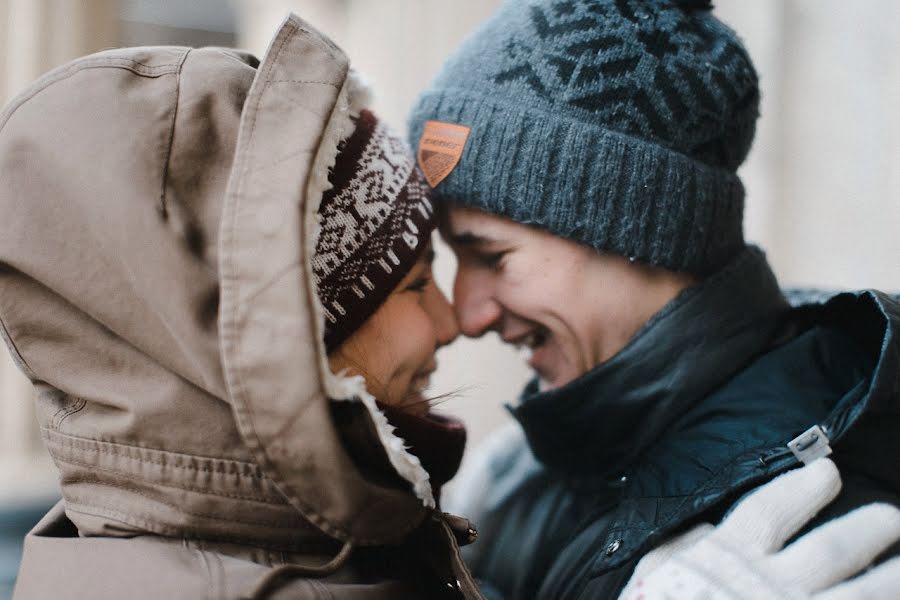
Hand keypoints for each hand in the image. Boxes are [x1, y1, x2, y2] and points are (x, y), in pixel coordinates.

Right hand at [620, 458, 899, 598]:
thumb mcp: (650, 575)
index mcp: (729, 556)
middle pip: (832, 549)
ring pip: (861, 592)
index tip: (827, 471)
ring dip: (893, 578)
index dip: (802, 488)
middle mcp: (772, 582)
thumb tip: (707, 528)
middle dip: (867, 530)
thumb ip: (677, 549)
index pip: (772, 509)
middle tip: (892, 517)